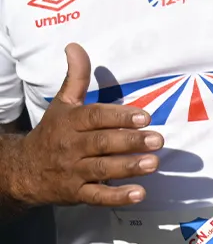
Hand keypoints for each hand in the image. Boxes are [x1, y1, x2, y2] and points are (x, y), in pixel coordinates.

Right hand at [1, 44, 160, 207]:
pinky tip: (139, 193)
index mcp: (70, 123)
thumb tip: (75, 46)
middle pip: (101, 143)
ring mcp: (73, 172)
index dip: (119, 116)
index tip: (145, 115)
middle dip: (129, 142)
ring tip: (154, 163)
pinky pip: (97, 196)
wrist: (23, 170)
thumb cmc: (53, 132)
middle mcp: (71, 147)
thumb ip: (75, 77)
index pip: (94, 117)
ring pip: (101, 170)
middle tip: (157, 140)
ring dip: (128, 167)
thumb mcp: (62, 104)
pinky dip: (117, 196)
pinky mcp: (76, 193)